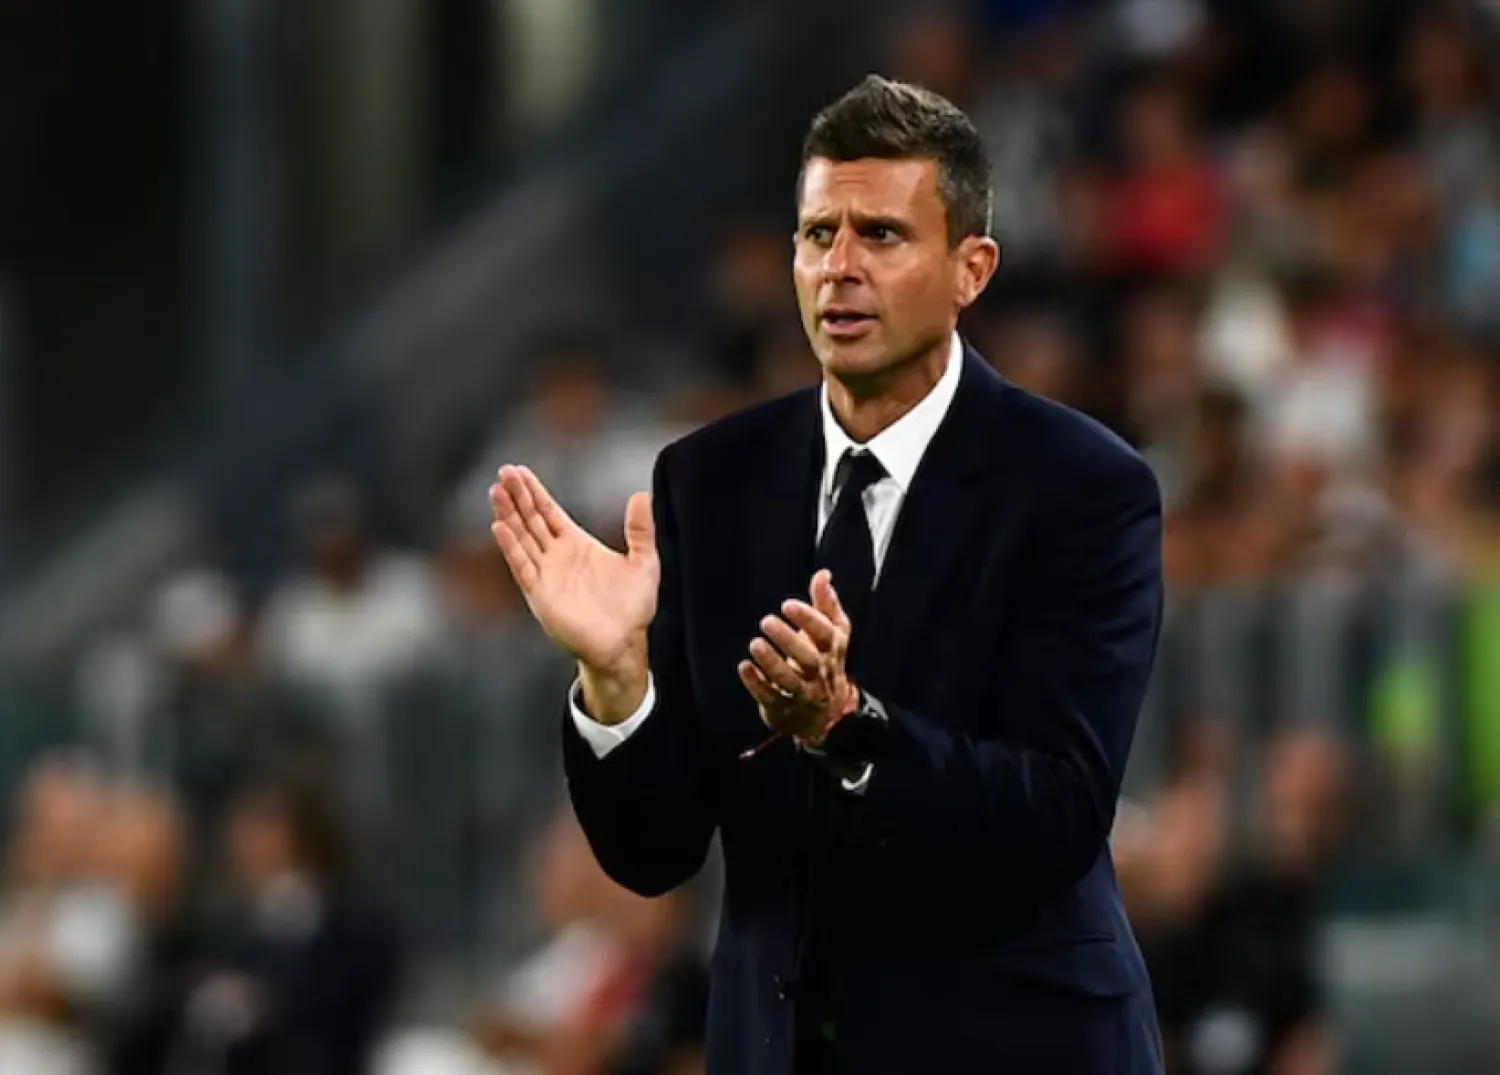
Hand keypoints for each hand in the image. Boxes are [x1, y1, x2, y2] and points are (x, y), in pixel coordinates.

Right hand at [491, 465, 658, 686]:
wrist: (626, 643)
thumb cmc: (634, 607)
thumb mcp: (644, 562)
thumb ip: (641, 530)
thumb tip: (641, 496)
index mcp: (576, 544)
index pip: (548, 512)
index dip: (533, 491)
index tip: (518, 471)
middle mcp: (556, 557)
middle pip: (530, 520)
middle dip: (516, 496)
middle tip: (503, 472)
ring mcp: (546, 575)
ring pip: (522, 538)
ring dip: (508, 515)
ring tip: (496, 492)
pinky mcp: (541, 594)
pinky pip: (522, 567)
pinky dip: (511, 547)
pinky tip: (500, 527)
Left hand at [738, 569, 855, 744]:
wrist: (825, 715)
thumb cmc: (823, 663)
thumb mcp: (829, 635)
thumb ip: (825, 604)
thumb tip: (823, 574)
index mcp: (832, 651)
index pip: (826, 635)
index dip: (809, 619)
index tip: (787, 604)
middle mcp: (820, 673)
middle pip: (810, 659)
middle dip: (789, 640)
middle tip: (766, 621)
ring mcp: (803, 694)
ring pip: (790, 681)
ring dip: (772, 662)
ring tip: (755, 643)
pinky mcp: (783, 709)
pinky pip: (770, 697)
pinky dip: (757, 684)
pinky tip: (744, 667)